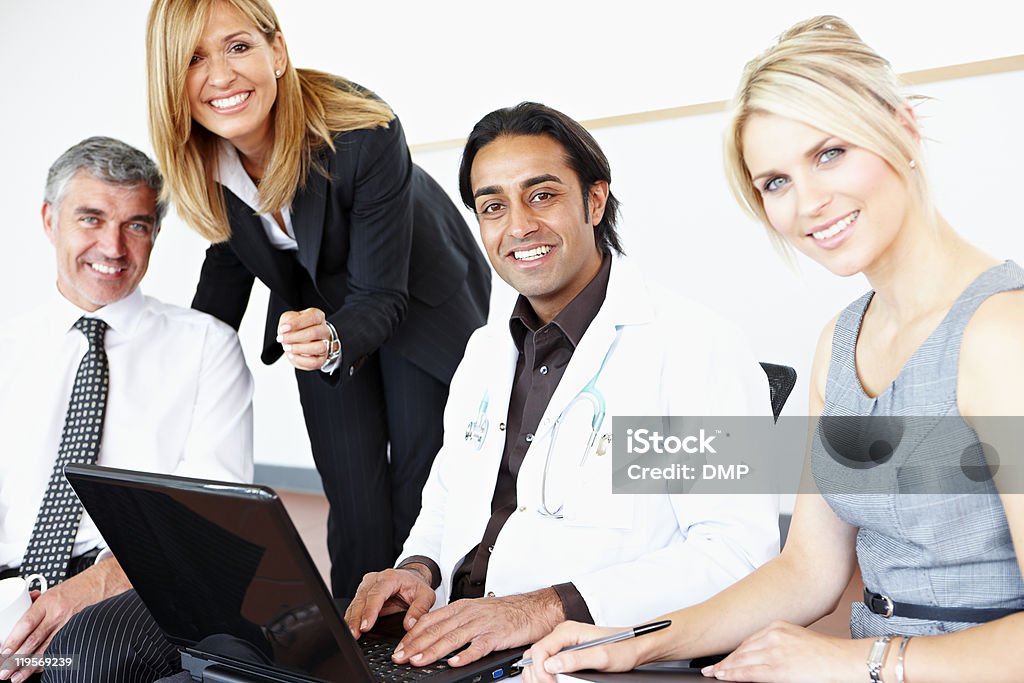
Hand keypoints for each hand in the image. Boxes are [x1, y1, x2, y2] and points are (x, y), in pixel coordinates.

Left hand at [0, 560, 129, 681]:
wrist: (102, 585)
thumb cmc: (77, 587)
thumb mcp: (52, 590)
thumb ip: (33, 603)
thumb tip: (17, 611)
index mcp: (48, 602)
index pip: (26, 624)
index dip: (13, 641)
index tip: (3, 652)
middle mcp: (58, 614)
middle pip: (33, 641)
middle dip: (16, 659)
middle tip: (4, 671)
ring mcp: (69, 625)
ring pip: (46, 649)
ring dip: (29, 666)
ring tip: (17, 677)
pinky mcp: (77, 632)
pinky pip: (60, 650)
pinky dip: (47, 662)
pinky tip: (37, 670)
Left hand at [277, 308, 334, 370]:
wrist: (300, 341)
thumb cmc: (296, 328)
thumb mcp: (289, 318)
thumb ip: (287, 320)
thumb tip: (285, 329)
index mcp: (317, 317)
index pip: (312, 317)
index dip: (296, 323)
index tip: (283, 329)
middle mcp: (324, 330)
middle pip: (314, 333)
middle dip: (294, 337)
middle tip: (281, 339)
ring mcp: (325, 345)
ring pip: (319, 348)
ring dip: (299, 349)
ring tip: (287, 348)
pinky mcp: (322, 359)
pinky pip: (315, 362)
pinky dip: (301, 360)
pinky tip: (292, 355)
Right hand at [344, 567, 436, 639]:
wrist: (412, 577)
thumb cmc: (416, 586)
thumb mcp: (426, 596)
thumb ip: (420, 609)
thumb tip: (410, 625)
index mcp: (390, 578)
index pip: (377, 594)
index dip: (370, 611)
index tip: (366, 626)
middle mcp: (375, 579)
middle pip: (362, 599)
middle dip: (357, 618)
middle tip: (355, 634)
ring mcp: (366, 585)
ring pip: (355, 602)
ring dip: (351, 619)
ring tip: (351, 635)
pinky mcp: (362, 593)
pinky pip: (354, 606)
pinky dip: (351, 618)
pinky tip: (350, 628)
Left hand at [393, 589, 563, 667]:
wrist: (532, 609)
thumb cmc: (503, 613)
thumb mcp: (474, 612)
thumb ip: (454, 622)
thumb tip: (431, 636)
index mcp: (461, 608)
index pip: (430, 621)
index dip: (412, 635)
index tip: (399, 648)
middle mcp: (468, 614)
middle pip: (437, 630)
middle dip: (415, 645)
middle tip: (400, 657)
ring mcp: (482, 624)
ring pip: (452, 638)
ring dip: (433, 650)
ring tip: (419, 661)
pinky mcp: (496, 635)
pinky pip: (478, 646)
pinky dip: (465, 655)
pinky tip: (454, 663)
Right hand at [520, 622, 641, 682]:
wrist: (634, 647)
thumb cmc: (622, 649)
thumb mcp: (602, 657)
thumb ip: (576, 659)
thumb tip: (551, 664)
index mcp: (568, 631)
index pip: (539, 650)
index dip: (540, 671)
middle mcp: (562, 635)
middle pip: (535, 655)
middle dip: (536, 675)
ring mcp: (563, 643)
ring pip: (538, 660)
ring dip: (538, 675)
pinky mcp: (566, 652)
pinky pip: (547, 662)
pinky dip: (544, 675)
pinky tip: (551, 682)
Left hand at [701, 621, 864, 682]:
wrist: (845, 660)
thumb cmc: (827, 653)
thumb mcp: (798, 639)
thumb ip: (780, 644)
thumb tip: (765, 655)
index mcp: (778, 626)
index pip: (749, 640)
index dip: (735, 651)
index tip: (725, 657)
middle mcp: (773, 636)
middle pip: (742, 650)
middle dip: (726, 660)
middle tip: (711, 667)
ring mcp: (774, 651)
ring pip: (742, 660)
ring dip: (726, 668)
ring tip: (714, 674)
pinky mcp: (778, 668)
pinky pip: (749, 672)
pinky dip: (733, 674)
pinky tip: (724, 676)